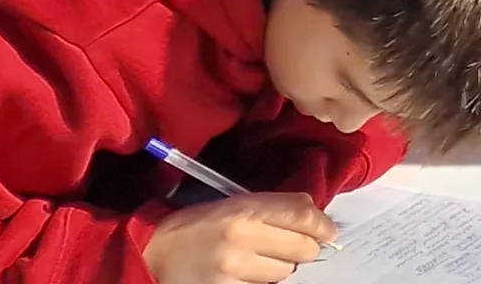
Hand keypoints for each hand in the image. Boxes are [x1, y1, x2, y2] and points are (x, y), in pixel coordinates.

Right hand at [143, 194, 333, 283]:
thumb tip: (315, 214)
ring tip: (258, 261)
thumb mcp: (232, 204)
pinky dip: (259, 283)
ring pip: (285, 273)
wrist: (152, 253)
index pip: (302, 216)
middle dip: (302, 249)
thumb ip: (274, 206)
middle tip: (291, 247)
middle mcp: (241, 237)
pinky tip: (245, 275)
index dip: (323, 225)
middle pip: (302, 248)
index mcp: (243, 209)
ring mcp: (232, 268)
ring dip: (279, 269)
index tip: (328, 232)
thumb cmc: (196, 226)